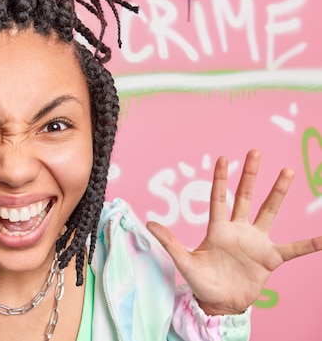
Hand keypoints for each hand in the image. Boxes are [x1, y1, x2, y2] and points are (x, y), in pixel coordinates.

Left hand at [146, 149, 321, 314]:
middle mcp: (238, 230)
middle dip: (249, 175)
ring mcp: (256, 242)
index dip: (221, 179)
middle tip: (254, 151)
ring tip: (286, 171)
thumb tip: (148, 223)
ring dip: (277, 193)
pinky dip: (309, 244)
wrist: (221, 304)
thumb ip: (170, 242)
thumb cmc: (202, 282)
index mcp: (218, 229)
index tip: (224, 158)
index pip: (219, 198)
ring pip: (268, 211)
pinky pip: (293, 249)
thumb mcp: (185, 262)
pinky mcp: (270, 258)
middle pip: (244, 197)